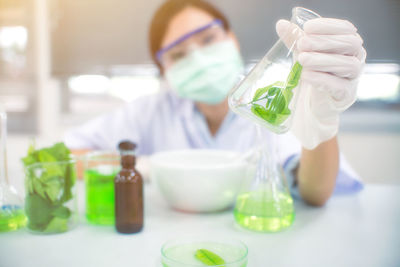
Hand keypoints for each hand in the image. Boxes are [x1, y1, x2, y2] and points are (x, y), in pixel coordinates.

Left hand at [276, 18, 365, 148]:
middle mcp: (356, 58)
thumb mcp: (304, 54)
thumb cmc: (313, 74)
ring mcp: (353, 78)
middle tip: (302, 44)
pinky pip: (339, 86)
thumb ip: (295, 39)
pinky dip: (321, 79)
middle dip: (324, 42)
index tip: (307, 28)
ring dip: (323, 60)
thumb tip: (281, 25)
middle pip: (350, 44)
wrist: (314, 105)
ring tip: (302, 59)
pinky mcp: (346, 95)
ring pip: (348, 65)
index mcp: (348, 44)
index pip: (346, 29)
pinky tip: (306, 75)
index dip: (328, 26)